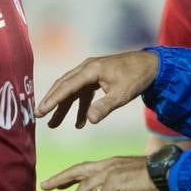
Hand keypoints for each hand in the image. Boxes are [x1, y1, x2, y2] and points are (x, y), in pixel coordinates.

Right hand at [37, 51, 158, 128]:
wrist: (152, 65)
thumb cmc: (137, 78)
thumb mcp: (122, 95)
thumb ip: (104, 107)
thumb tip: (88, 120)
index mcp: (91, 70)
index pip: (67, 86)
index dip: (52, 100)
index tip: (40, 111)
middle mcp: (87, 68)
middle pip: (64, 86)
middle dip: (51, 102)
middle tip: (39, 116)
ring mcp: (91, 72)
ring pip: (72, 90)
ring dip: (64, 107)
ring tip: (53, 125)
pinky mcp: (97, 77)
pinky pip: (83, 93)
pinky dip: (79, 106)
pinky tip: (80, 123)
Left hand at [41, 156, 157, 190]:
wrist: (167, 174)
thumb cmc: (153, 181)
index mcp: (110, 164)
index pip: (84, 168)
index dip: (70, 176)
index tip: (56, 183)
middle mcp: (107, 165)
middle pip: (77, 171)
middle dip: (60, 179)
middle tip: (44, 186)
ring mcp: (111, 172)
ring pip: (84, 188)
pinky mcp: (116, 182)